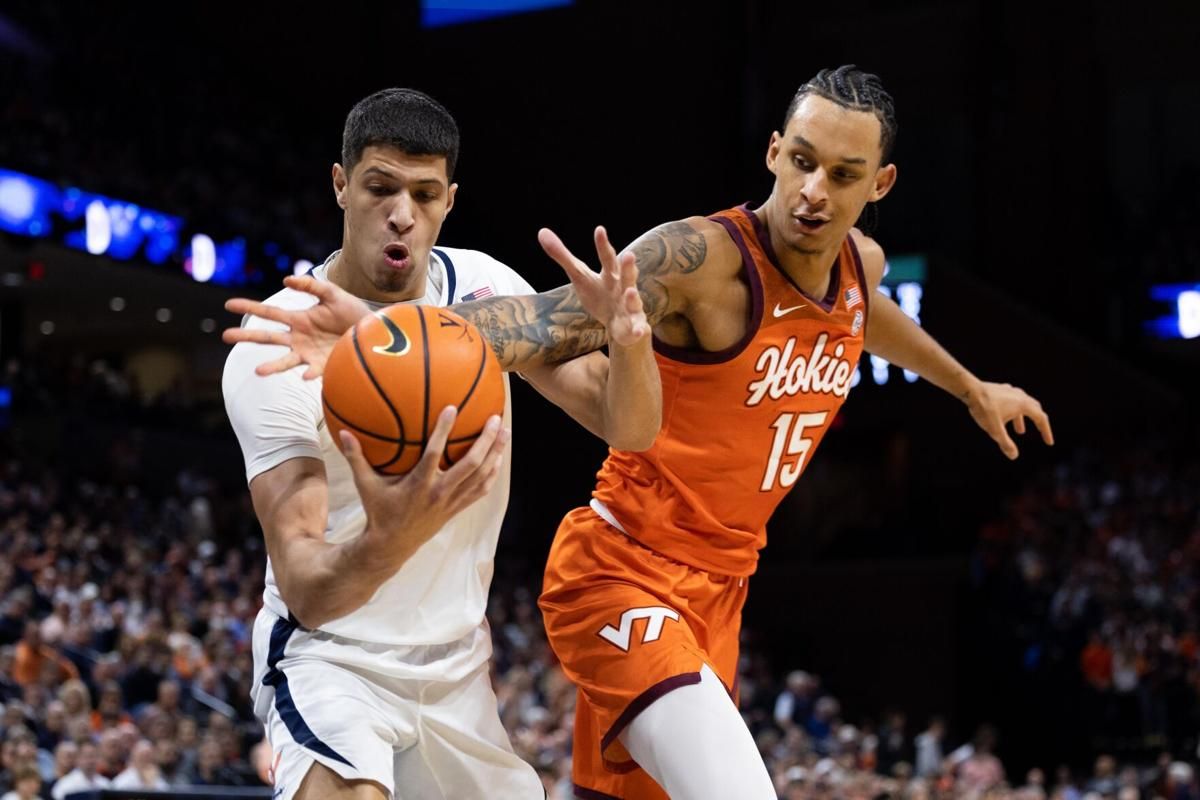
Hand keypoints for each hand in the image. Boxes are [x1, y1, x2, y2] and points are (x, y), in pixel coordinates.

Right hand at [221, 276, 371, 378]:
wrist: (372, 331)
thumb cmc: (351, 312)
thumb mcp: (332, 294)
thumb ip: (311, 285)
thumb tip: (286, 279)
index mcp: (298, 320)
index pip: (269, 313)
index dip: (249, 307)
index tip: (228, 304)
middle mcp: (298, 338)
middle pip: (268, 337)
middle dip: (247, 337)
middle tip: (226, 336)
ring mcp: (308, 354)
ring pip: (285, 360)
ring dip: (272, 366)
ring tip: (258, 371)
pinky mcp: (323, 366)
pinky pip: (313, 371)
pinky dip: (309, 374)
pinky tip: (305, 375)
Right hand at [339, 406, 510, 562]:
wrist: (391, 546)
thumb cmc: (378, 512)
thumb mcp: (365, 486)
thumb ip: (356, 458)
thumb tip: (342, 433)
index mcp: (418, 485)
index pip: (434, 454)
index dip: (443, 431)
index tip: (452, 408)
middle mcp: (440, 493)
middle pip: (470, 465)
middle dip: (486, 441)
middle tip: (496, 418)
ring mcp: (451, 502)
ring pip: (481, 476)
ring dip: (496, 454)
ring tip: (506, 432)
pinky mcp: (457, 509)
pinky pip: (481, 490)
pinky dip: (491, 474)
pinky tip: (499, 459)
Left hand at [537, 226, 649, 346]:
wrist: (618, 325)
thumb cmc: (599, 294)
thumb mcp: (579, 276)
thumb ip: (563, 256)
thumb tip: (541, 231)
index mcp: (611, 274)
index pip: (607, 257)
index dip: (603, 245)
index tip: (599, 230)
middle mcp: (624, 288)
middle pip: (627, 275)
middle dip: (628, 266)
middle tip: (629, 254)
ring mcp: (631, 307)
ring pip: (634, 301)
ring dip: (634, 297)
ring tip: (631, 292)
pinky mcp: (635, 326)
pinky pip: (638, 328)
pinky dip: (639, 329)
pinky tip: (639, 332)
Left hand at [963, 380, 1053, 459]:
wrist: (970, 390)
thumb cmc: (984, 408)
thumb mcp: (995, 429)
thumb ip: (1005, 443)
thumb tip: (1014, 456)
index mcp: (1023, 404)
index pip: (1041, 418)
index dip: (1046, 431)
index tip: (1048, 442)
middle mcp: (1020, 396)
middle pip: (1035, 409)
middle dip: (1038, 422)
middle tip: (1041, 432)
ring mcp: (1011, 391)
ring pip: (1023, 405)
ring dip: (1023, 419)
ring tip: (1020, 431)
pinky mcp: (1001, 390)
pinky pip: (1012, 400)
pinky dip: (1013, 411)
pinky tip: (1006, 415)